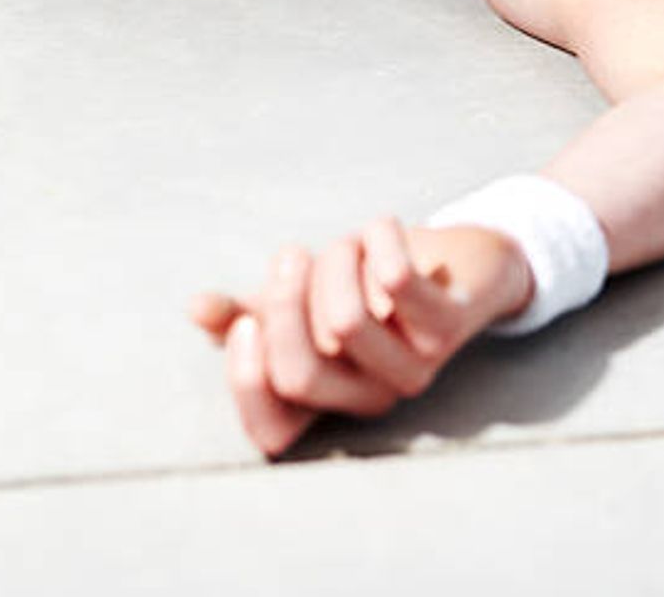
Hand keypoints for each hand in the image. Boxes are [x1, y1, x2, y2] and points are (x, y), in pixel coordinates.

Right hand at [188, 217, 531, 457]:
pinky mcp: (451, 327)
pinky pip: (395, 282)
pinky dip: (377, 239)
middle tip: (292, 255)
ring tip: (348, 243)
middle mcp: (369, 397)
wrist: (466, 262)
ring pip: (343, 323)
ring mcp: (414, 368)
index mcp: (329, 398)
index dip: (245, 381)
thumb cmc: (375, 285)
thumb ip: (253, 310)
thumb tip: (198, 309)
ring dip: (334, 262)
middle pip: (300, 374)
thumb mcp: (308, 297)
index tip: (244, 321)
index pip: (272, 433)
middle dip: (282, 302)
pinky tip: (381, 230)